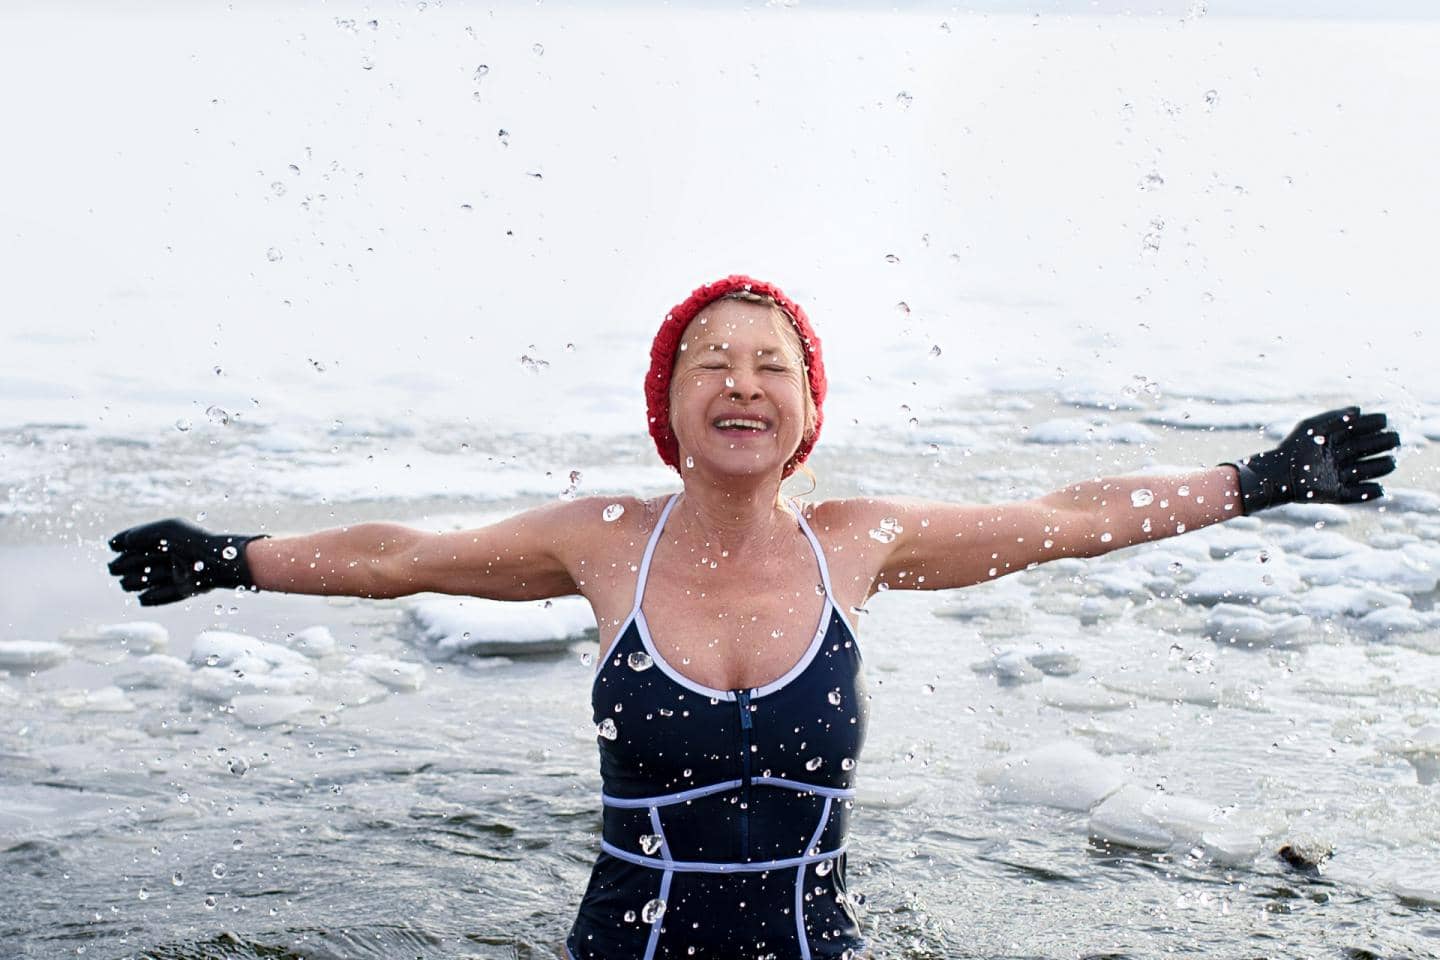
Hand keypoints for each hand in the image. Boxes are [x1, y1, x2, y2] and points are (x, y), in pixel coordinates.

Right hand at [107, 519, 265, 605]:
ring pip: (148, 581)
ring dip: (135, 582)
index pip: (138, 542)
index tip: (112, 545)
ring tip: (126, 583)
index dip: (123, 543)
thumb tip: (122, 541)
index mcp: (167, 539)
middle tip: (114, 568)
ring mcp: (177, 573)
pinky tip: (142, 598)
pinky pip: (163, 597)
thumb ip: (143, 533)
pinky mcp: (185, 588)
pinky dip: (152, 598)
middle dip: (125, 565)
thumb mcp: (167, 531)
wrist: (220, 562)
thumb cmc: (194, 542)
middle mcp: (171, 556)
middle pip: (139, 562)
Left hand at [1228, 406, 1399, 514]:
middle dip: (1383, 443)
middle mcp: (1341, 457)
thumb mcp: (1310, 427)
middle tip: (1395, 439)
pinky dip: (1368, 493)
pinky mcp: (1335, 493)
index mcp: (1336, 440)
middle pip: (1368, 449)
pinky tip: (1379, 489)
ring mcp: (1339, 475)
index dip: (1374, 424)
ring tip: (1391, 462)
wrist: (1275, 474)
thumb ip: (1333, 417)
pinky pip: (1356, 495)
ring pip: (1366, 471)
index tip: (1384, 420)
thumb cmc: (1292, 446)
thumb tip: (1359, 410)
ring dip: (1380, 467)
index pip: (1361, 430)